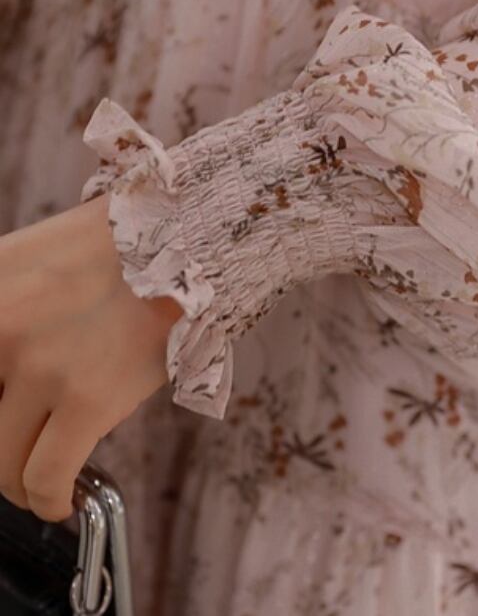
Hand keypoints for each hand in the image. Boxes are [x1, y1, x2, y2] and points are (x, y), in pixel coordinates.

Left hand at [0, 195, 182, 520]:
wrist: (189, 242)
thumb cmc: (122, 248)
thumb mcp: (33, 259)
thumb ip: (3, 309)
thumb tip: (7, 372)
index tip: (4, 410)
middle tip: (17, 451)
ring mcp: (41, 366)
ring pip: (2, 462)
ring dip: (18, 483)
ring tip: (36, 485)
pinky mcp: (89, 398)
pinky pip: (45, 477)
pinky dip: (47, 502)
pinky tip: (60, 503)